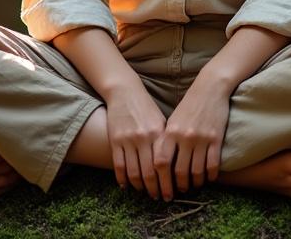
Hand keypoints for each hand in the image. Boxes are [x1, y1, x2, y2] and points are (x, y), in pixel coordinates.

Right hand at [104, 84, 169, 198]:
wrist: (124, 92)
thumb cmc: (146, 108)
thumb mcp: (161, 121)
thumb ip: (166, 141)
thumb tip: (175, 164)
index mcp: (159, 133)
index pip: (165, 165)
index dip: (167, 182)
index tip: (171, 193)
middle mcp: (144, 138)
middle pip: (150, 172)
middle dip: (155, 189)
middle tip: (159, 198)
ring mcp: (128, 140)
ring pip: (134, 172)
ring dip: (140, 186)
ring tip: (144, 192)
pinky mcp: (115, 140)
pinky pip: (119, 165)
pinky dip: (122, 178)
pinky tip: (126, 185)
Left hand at [152, 79, 229, 199]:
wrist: (210, 88)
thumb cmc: (189, 104)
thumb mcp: (173, 120)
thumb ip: (166, 139)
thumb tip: (159, 162)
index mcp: (170, 132)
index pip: (160, 161)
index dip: (159, 178)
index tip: (159, 187)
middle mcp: (184, 137)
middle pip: (179, 171)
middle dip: (178, 186)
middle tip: (178, 192)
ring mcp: (201, 139)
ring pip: (196, 171)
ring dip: (194, 183)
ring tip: (193, 186)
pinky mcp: (216, 139)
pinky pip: (213, 164)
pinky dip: (210, 175)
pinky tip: (209, 178)